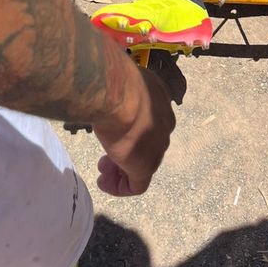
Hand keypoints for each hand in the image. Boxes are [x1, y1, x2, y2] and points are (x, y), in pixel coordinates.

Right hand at [93, 68, 175, 196]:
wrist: (118, 94)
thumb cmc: (115, 81)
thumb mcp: (121, 79)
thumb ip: (119, 86)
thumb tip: (108, 82)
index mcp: (160, 99)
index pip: (149, 121)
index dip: (130, 129)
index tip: (112, 131)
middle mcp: (164, 122)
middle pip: (147, 143)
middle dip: (126, 152)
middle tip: (104, 158)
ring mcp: (158, 145)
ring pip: (143, 164)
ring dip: (122, 171)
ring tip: (103, 173)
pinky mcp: (146, 166)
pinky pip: (137, 184)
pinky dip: (121, 187)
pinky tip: (105, 183)